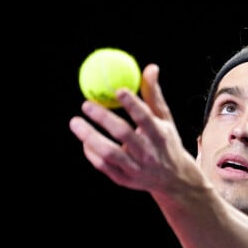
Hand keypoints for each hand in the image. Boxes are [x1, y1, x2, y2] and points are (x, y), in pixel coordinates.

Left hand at [69, 64, 194, 193]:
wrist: (173, 179)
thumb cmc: (165, 141)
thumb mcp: (164, 119)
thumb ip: (153, 95)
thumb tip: (150, 67)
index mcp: (160, 135)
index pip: (145, 117)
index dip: (132, 104)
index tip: (117, 90)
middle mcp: (148, 153)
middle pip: (124, 134)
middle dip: (103, 118)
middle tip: (85, 104)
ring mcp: (136, 169)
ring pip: (110, 153)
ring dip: (90, 137)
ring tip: (74, 122)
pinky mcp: (125, 180)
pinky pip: (104, 166)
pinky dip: (92, 153)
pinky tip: (84, 141)